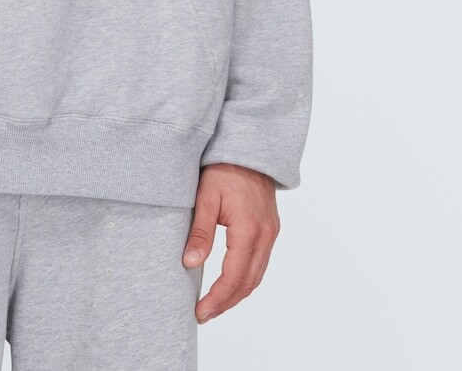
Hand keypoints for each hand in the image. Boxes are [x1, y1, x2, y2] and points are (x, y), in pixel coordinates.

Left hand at [181, 163, 279, 323]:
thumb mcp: (206, 197)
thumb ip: (200, 232)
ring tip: (215, 305)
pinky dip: (246, 279)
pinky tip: (231, 283)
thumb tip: (190, 263)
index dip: (218, 298)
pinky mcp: (270, 229)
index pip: (234, 276)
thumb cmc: (224, 167)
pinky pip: (260, 263)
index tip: (201, 311)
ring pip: (257, 275)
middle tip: (204, 314)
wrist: (248, 147)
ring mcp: (271, 233)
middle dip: (226, 302)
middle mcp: (265, 235)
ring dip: (237, 294)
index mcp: (249, 229)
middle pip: (248, 282)